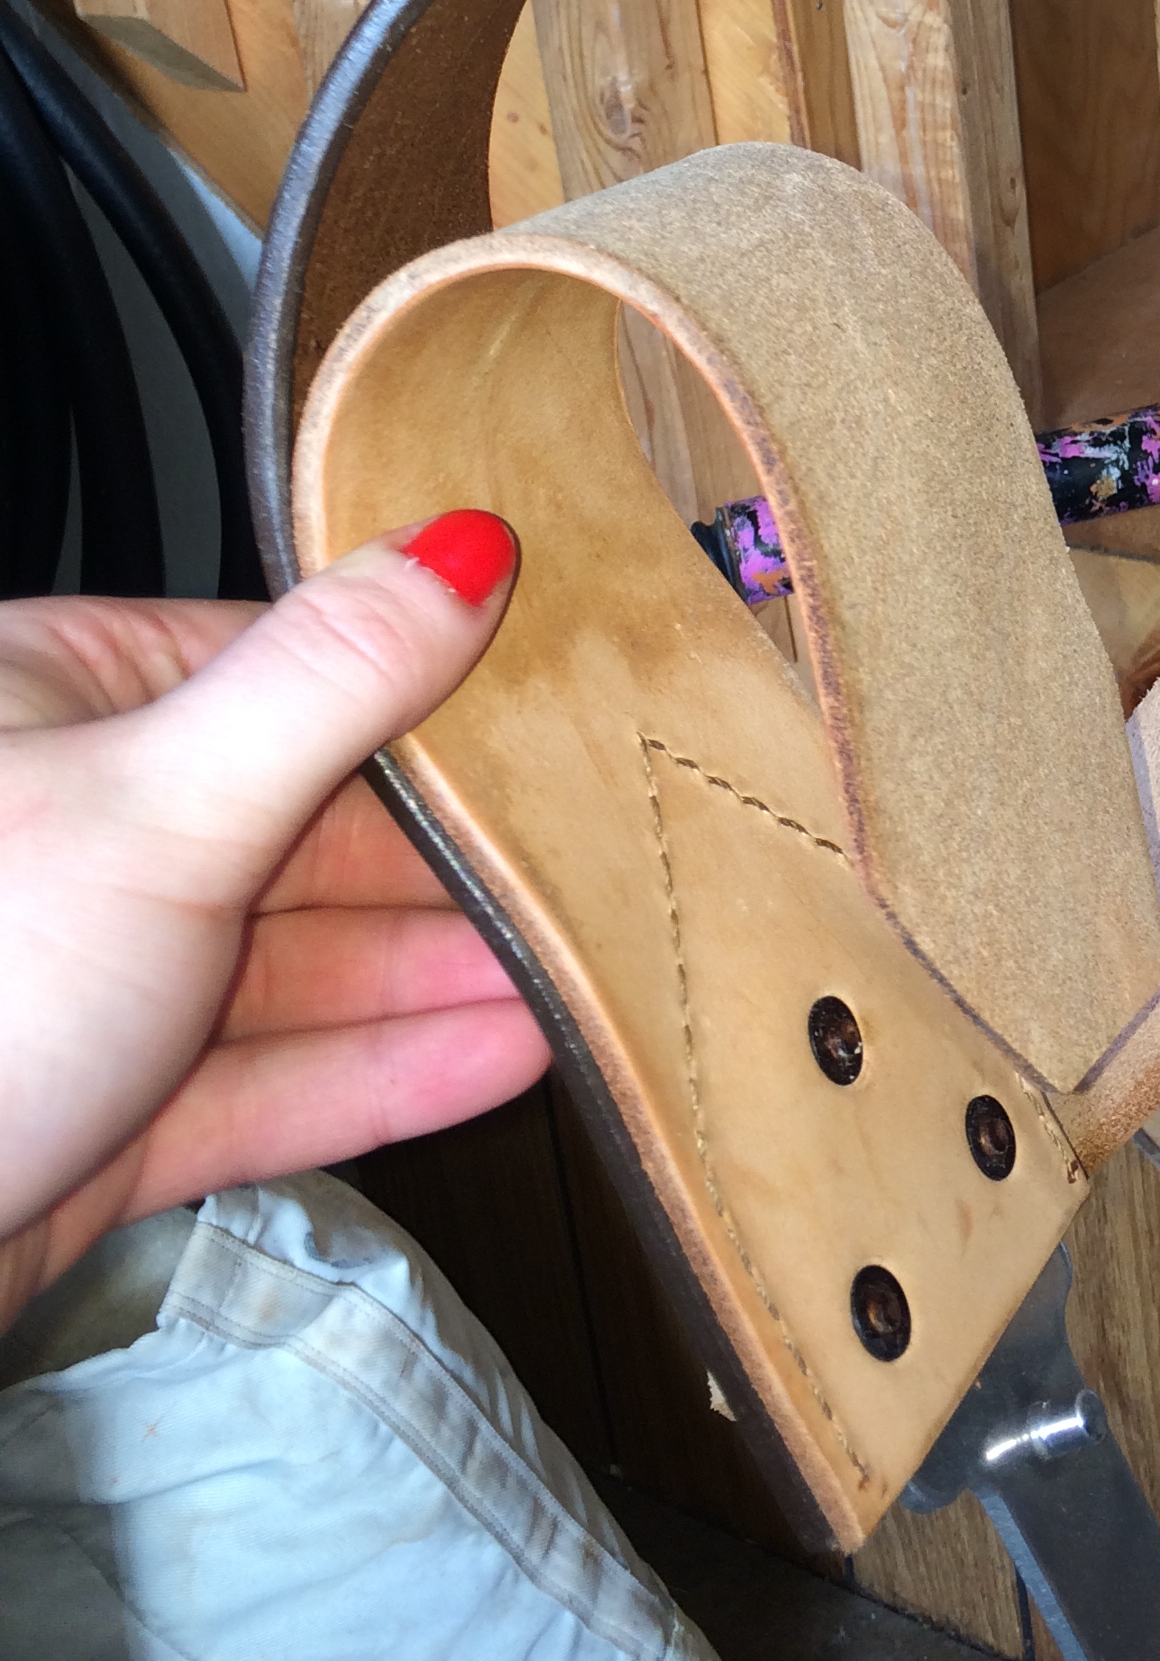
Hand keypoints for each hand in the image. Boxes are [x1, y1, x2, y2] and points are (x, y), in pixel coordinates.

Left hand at [0, 516, 549, 1331]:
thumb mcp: (160, 805)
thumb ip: (330, 679)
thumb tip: (459, 542)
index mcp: (52, 702)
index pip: (286, 670)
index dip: (432, 698)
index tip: (565, 717)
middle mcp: (65, 830)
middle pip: (305, 824)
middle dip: (454, 862)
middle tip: (603, 868)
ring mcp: (77, 982)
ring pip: (292, 964)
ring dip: (436, 977)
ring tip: (584, 978)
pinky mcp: (91, 1119)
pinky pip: (261, 1083)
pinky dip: (377, 1075)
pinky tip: (494, 1060)